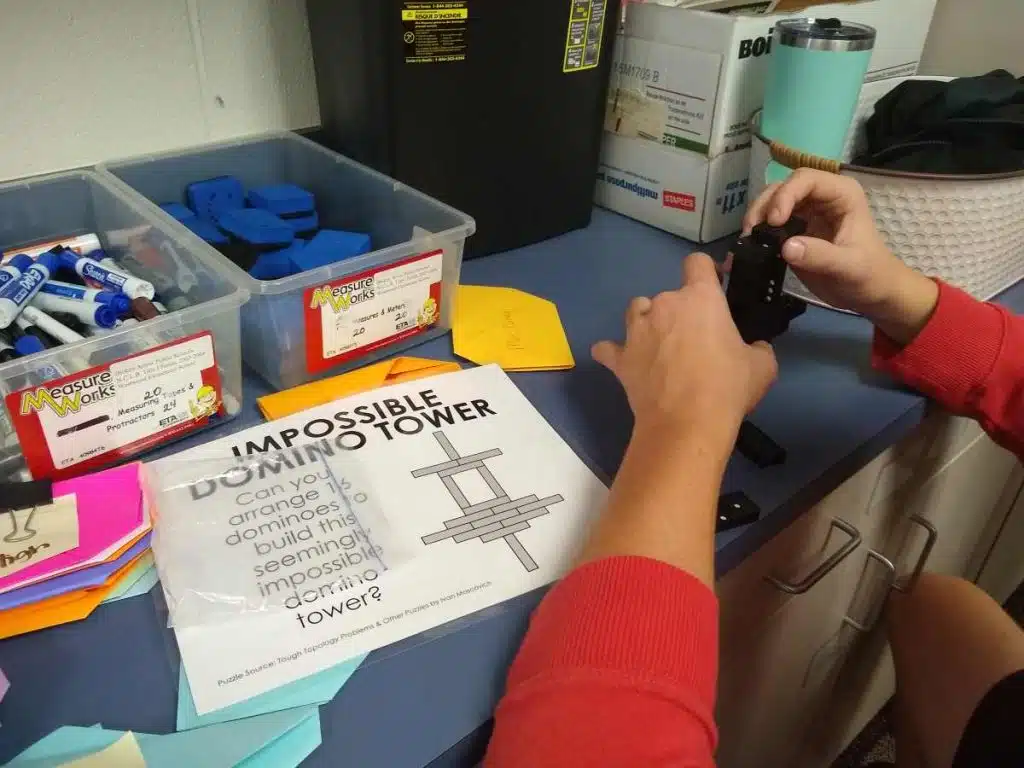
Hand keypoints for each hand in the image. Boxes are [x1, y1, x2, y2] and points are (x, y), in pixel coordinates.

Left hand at [592, 253, 777, 446]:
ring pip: (636, 311)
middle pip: (667, 294)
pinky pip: (607, 348)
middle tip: (692, 340)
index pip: (697, 263)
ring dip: (646, 322)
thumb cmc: (728, 387)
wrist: (688, 423)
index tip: (712, 289)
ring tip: (658, 344)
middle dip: (678, 312)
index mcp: (701, 298)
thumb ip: (757, 348)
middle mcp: (664, 305)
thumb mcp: (762, 366)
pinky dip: (613, 353)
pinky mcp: (620, 358)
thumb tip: (755, 349)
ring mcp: (636, 330)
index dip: (705, 273)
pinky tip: (621, 361)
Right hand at [743, 168, 937, 344]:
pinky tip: (751, 245)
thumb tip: (786, 247)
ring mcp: (807, 213)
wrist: (871, 294)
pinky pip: (771, 222)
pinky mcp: (795, 230)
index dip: (785, 195)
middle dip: (765, 205)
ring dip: (758, 216)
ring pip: (773, 201)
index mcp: (841, 194)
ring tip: (750, 238)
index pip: (806, 179)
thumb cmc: (869, 276)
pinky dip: (759, 231)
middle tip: (752, 231)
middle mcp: (822, 197)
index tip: (774, 222)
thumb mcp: (848, 267)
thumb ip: (820, 256)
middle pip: (783, 187)